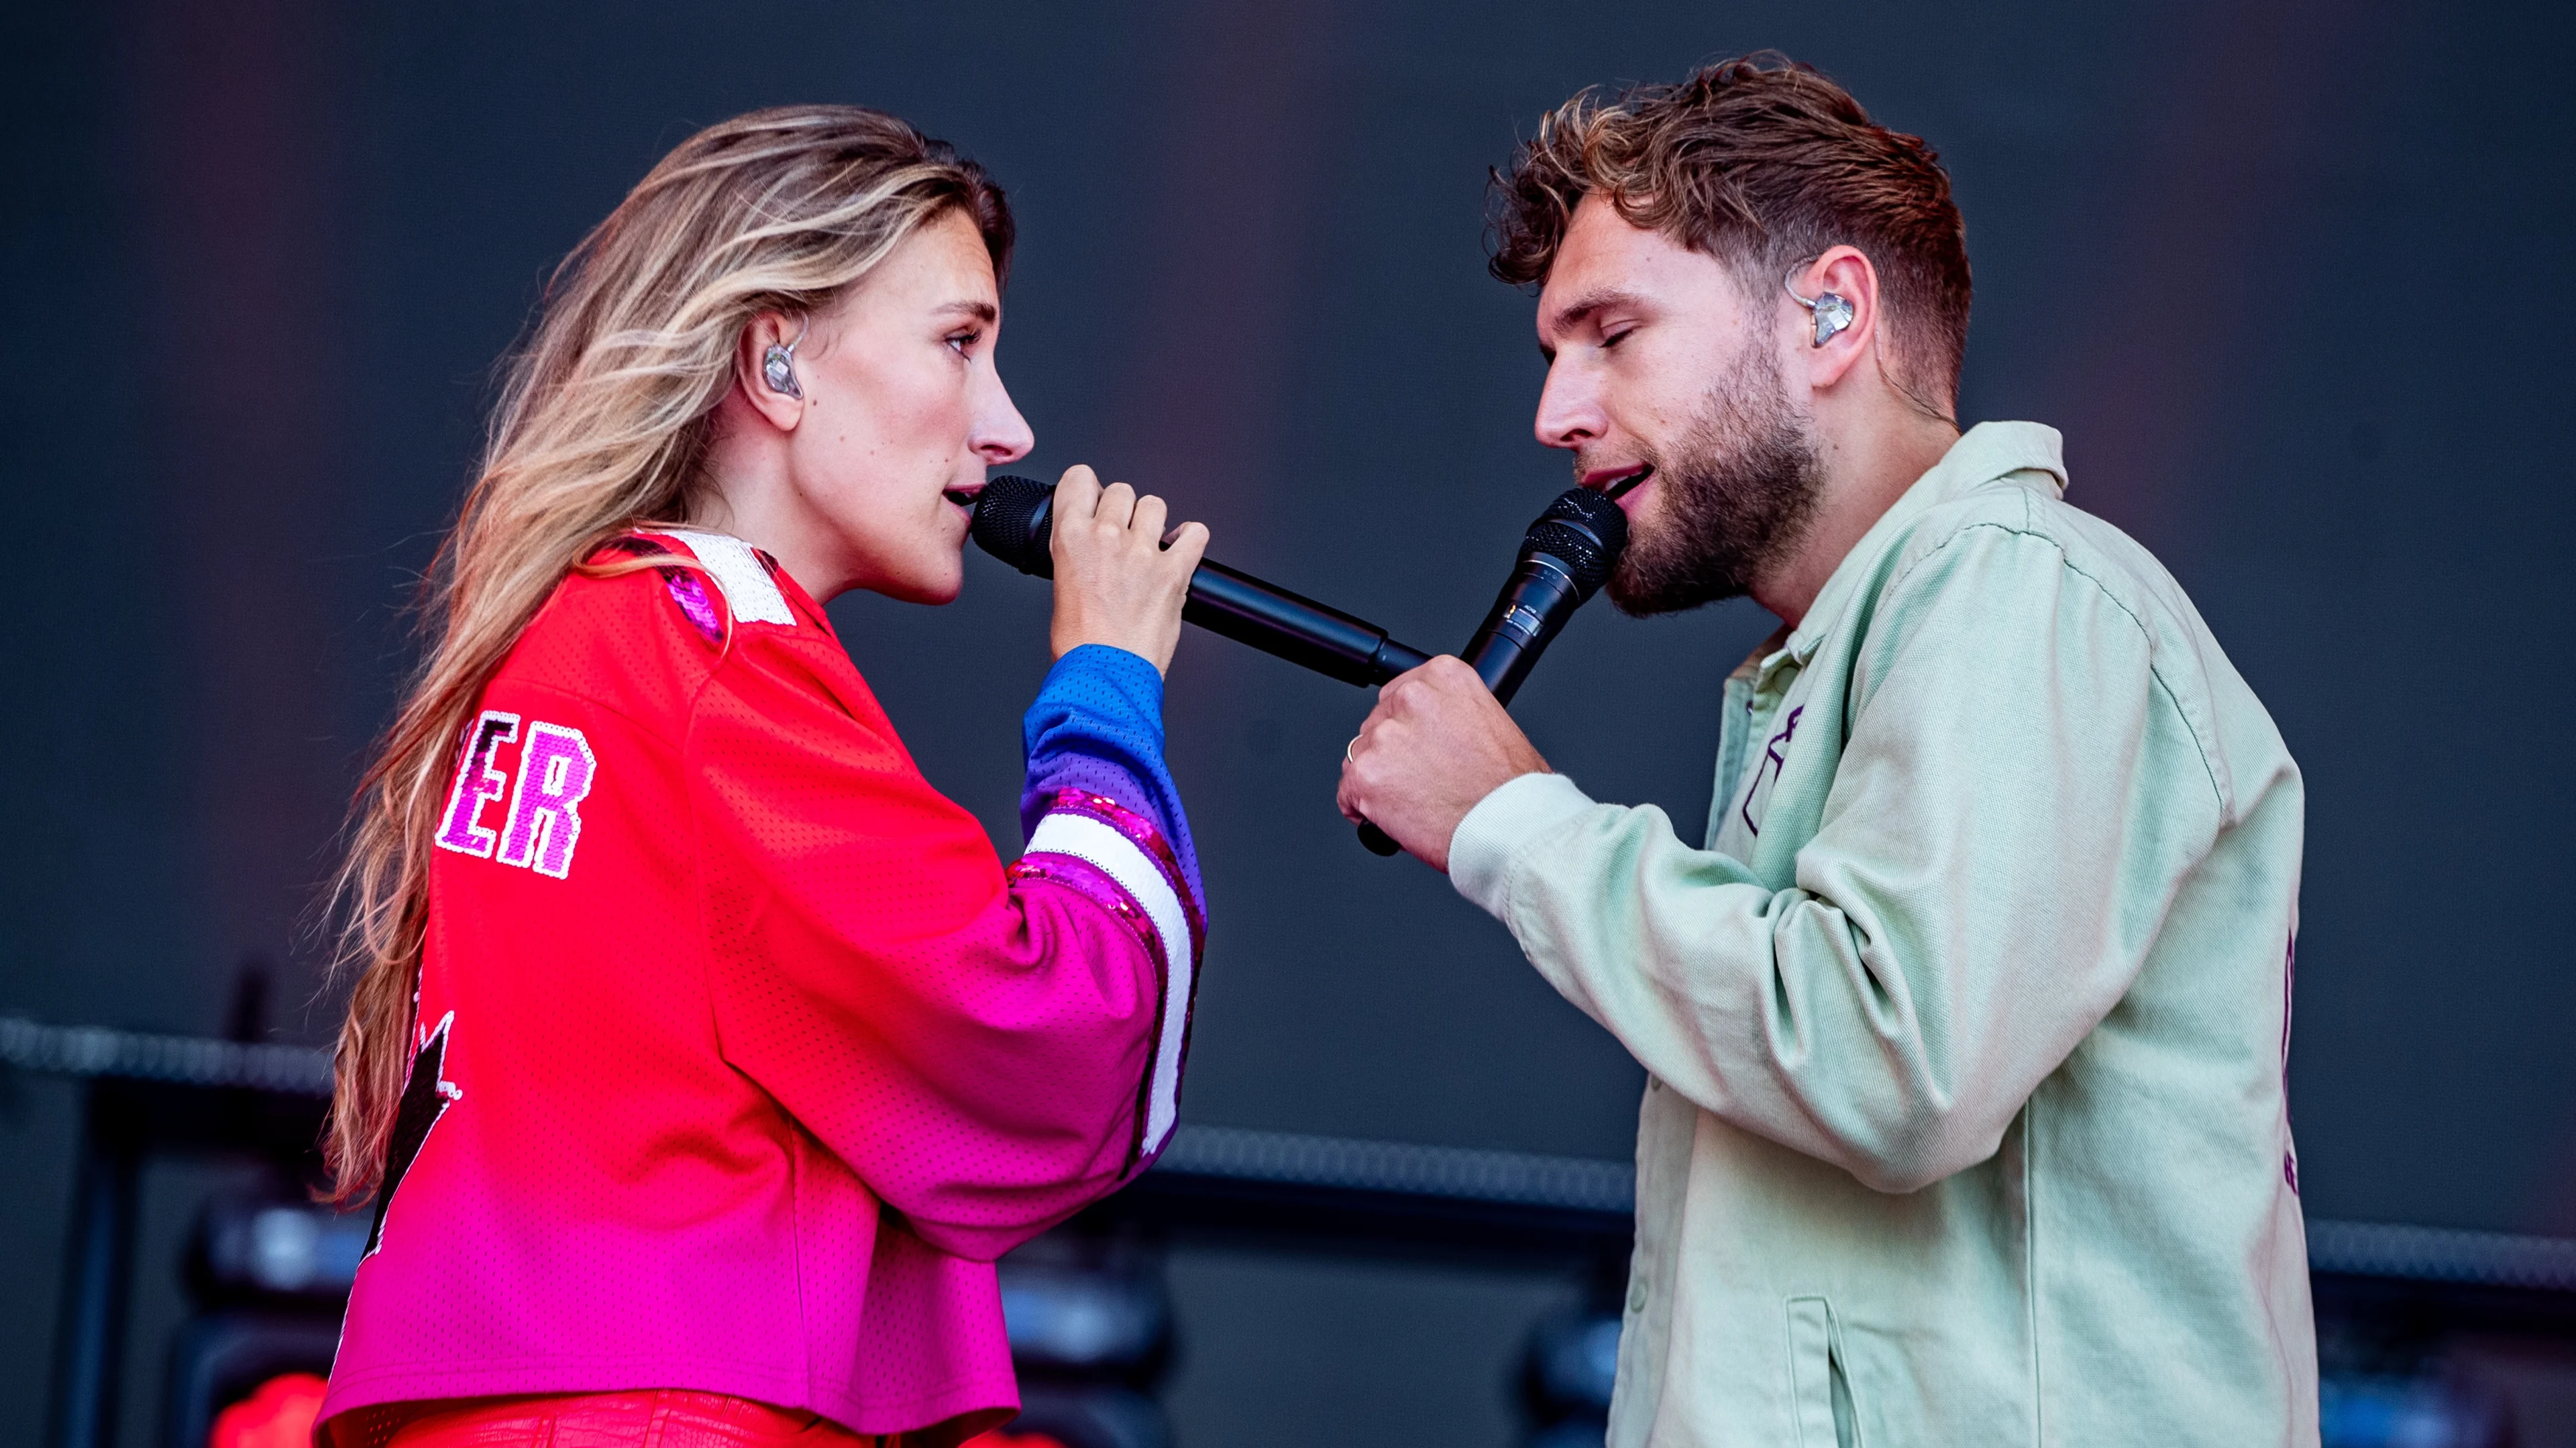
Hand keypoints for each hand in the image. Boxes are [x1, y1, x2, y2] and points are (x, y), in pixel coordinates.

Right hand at [1048, 465, 1208, 675]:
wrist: (1104, 676)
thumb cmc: (1080, 645)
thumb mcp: (1061, 587)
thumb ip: (1076, 555)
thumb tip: (1089, 547)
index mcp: (1070, 538)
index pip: (1079, 479)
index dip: (1089, 487)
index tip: (1094, 498)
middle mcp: (1106, 537)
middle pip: (1121, 490)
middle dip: (1122, 509)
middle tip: (1121, 535)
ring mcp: (1142, 552)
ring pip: (1155, 504)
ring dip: (1153, 522)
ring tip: (1149, 545)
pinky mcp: (1173, 572)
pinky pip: (1195, 533)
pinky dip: (1191, 539)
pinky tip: (1181, 550)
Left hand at [1338, 655, 1549, 870]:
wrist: (1511, 826)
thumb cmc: (1511, 786)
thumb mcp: (1492, 722)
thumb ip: (1452, 714)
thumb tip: (1430, 730)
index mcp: (1444, 677)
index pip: (1400, 694)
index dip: (1407, 726)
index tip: (1418, 743)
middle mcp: (1411, 698)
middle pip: (1378, 724)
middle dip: (1393, 752)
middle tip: (1421, 778)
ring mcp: (1385, 737)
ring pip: (1361, 757)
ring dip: (1380, 779)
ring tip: (1415, 800)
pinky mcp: (1365, 775)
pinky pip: (1347, 793)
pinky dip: (1363, 808)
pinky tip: (1391, 817)